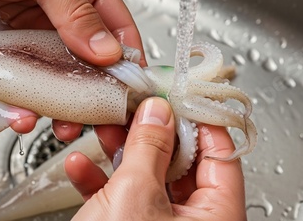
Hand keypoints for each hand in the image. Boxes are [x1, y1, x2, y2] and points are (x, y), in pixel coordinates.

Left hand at [0, 0, 143, 135]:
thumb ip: (75, 9)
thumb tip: (106, 51)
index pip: (117, 26)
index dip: (127, 59)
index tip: (128, 89)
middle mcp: (62, 17)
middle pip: (91, 64)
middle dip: (97, 95)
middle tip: (101, 122)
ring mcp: (36, 40)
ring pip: (60, 83)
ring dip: (64, 109)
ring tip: (63, 126)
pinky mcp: (10, 58)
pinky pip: (24, 88)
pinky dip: (25, 106)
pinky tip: (24, 115)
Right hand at [65, 97, 246, 220]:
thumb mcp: (136, 195)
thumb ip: (150, 147)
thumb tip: (160, 112)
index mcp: (217, 217)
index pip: (221, 153)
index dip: (198, 119)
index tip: (177, 95)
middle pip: (181, 162)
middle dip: (150, 133)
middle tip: (134, 109)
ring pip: (148, 177)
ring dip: (121, 152)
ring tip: (102, 130)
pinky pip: (123, 199)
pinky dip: (102, 181)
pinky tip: (81, 167)